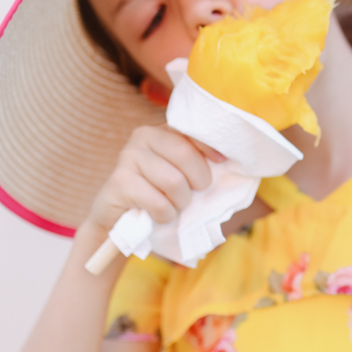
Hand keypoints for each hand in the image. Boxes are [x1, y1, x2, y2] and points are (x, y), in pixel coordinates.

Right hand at [85, 125, 224, 231]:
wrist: (119, 221)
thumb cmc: (160, 196)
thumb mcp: (183, 176)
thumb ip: (202, 165)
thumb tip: (233, 163)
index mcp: (162, 130)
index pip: (192, 131)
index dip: (210, 147)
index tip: (222, 162)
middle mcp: (143, 136)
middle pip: (185, 154)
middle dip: (198, 181)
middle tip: (194, 194)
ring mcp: (127, 157)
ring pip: (173, 181)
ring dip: (181, 202)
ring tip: (174, 206)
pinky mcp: (118, 182)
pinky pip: (158, 202)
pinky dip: (165, 215)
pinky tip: (158, 215)